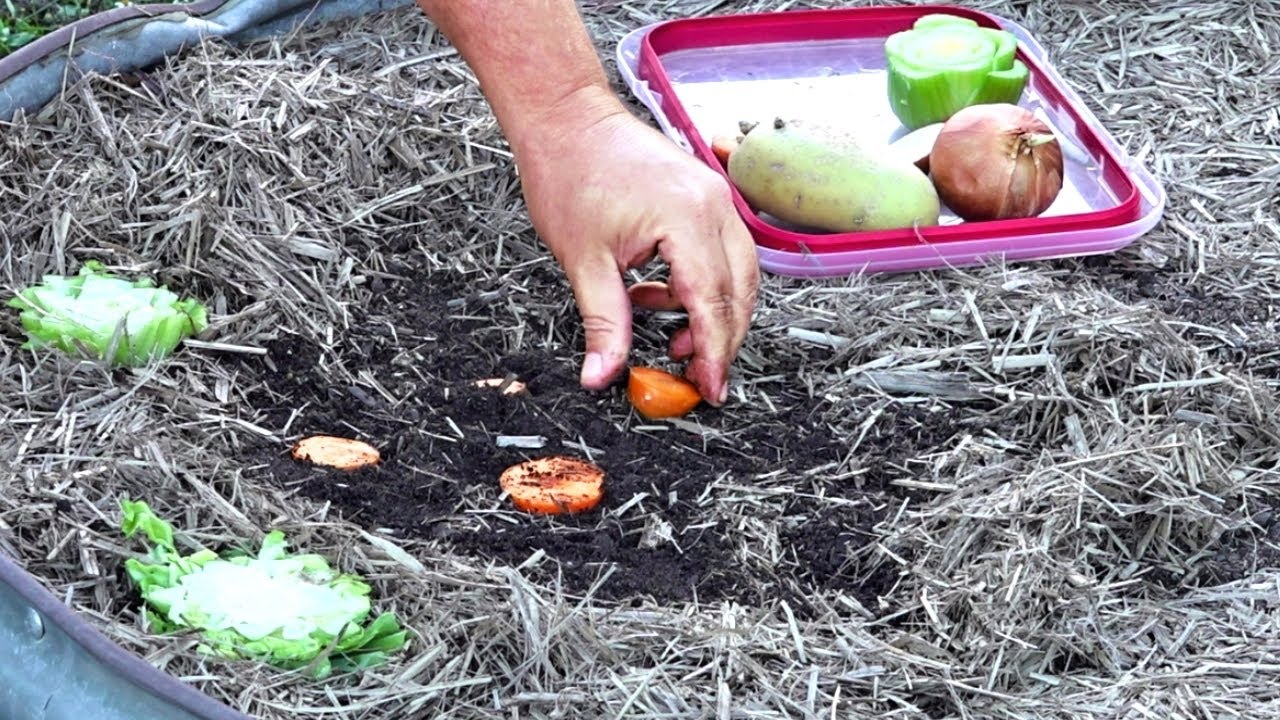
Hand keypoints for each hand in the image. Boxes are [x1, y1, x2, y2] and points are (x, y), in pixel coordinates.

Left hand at [510, 88, 758, 405]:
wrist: (565, 117)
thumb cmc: (569, 170)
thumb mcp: (583, 260)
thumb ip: (603, 323)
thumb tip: (603, 373)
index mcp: (688, 219)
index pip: (713, 304)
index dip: (714, 354)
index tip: (709, 390)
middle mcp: (714, 205)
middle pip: (739, 292)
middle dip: (722, 341)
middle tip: (698, 379)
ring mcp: (714, 196)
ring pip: (737, 273)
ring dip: (713, 314)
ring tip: (675, 343)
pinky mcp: (705, 195)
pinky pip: (720, 251)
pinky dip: (701, 285)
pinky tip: (661, 298)